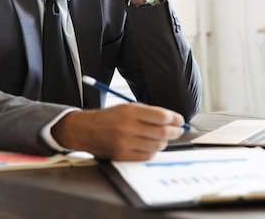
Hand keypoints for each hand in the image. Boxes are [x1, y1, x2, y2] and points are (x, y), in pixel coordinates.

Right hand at [51, 103, 184, 160]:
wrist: (85, 130)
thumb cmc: (109, 118)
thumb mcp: (126, 108)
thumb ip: (148, 113)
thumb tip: (172, 120)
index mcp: (129, 111)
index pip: (161, 117)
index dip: (174, 119)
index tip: (180, 120)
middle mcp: (127, 127)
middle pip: (162, 132)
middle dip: (175, 131)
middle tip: (179, 130)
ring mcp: (124, 143)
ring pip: (157, 146)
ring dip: (164, 142)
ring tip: (163, 137)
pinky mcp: (122, 156)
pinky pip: (147, 156)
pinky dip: (153, 151)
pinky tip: (151, 146)